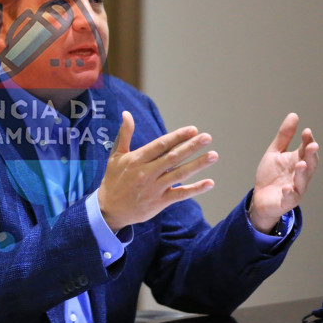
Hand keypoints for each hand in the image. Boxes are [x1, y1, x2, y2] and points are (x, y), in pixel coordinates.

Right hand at [98, 111, 217, 231]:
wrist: (109, 209)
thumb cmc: (113, 180)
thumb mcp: (116, 156)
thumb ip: (124, 134)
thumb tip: (127, 113)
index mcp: (137, 159)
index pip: (160, 145)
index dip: (177, 137)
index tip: (193, 129)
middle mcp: (146, 173)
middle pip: (172, 157)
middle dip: (191, 147)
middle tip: (207, 137)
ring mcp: (154, 188)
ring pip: (179, 174)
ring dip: (197, 164)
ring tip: (213, 155)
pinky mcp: (159, 202)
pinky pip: (180, 194)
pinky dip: (195, 189)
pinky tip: (209, 182)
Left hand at [249, 113, 318, 232]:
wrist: (260, 197)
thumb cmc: (271, 175)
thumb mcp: (275, 153)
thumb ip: (284, 136)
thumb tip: (294, 115)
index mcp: (297, 161)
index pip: (306, 150)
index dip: (308, 141)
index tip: (306, 131)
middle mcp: (300, 175)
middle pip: (309, 165)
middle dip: (311, 156)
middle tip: (312, 145)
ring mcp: (295, 188)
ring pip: (302, 181)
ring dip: (302, 173)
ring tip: (300, 163)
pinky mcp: (286, 201)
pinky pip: (290, 197)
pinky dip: (289, 193)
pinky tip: (286, 188)